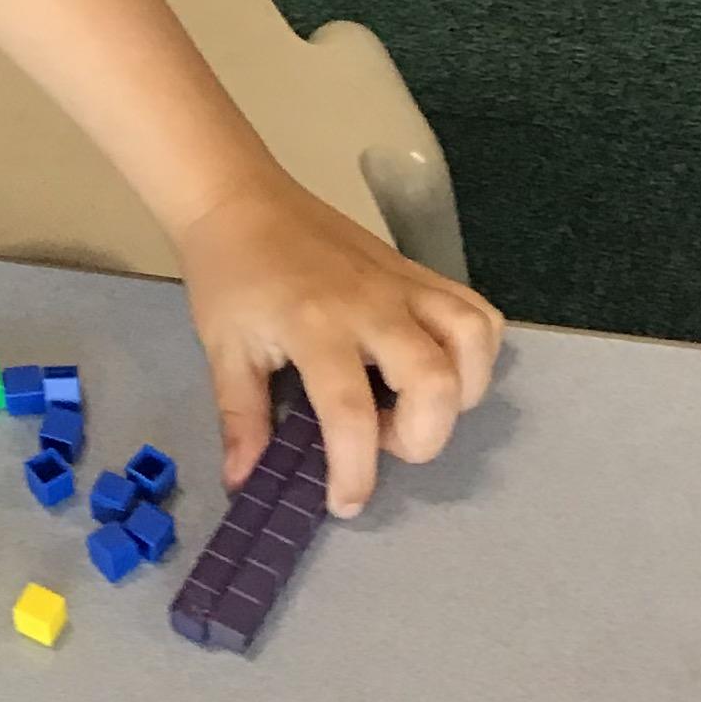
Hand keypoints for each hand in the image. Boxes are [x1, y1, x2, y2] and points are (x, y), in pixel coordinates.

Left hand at [171, 178, 502, 517]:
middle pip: (434, 380)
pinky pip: (475, 311)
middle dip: (422, 436)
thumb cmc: (228, 274)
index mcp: (313, 324)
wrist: (239, 199)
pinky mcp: (419, 272)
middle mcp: (371, 304)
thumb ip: (242, 418)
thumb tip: (244, 482)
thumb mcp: (224, 350)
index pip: (350, 412)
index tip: (345, 502)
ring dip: (461, 392)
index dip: (354, 470)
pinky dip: (476, 350)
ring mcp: (403, 283)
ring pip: (473, 340)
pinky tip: (441, 367)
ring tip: (416, 405)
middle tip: (380, 440)